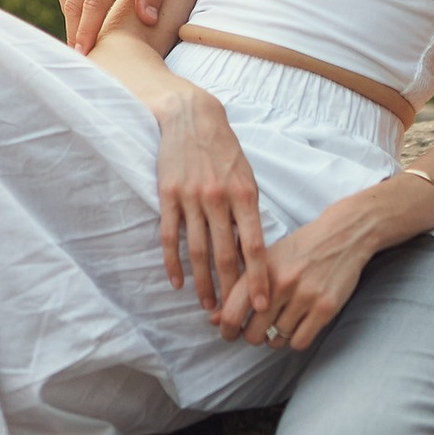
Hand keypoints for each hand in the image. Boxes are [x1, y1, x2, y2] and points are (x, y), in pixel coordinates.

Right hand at [156, 86, 269, 317]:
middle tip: (233, 317)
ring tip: (207, 306)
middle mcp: (219, 198)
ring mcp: (192, 198)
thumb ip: (248, 212)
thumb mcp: (246, 176)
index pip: (255, 246)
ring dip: (203, 283)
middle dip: (231, 290)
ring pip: (198, 251)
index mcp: (245, 194)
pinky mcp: (168, 196)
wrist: (191, 117)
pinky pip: (171, 236)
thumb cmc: (224, 150)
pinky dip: (173, 263)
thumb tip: (252, 251)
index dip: (260, 278)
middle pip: (226, 255)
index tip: (264, 303)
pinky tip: (177, 282)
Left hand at [216, 197, 379, 352]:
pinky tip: (297, 326)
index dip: (226, 329)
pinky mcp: (326, 308)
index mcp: (262, 269)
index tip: (229, 333)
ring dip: (275, 338)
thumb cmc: (301, 248)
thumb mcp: (268, 257)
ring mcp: (305, 297)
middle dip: (252, 337)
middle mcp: (281, 284)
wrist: (345, 233)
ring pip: (277, 339)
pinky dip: (295, 340)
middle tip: (257, 331)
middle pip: (253, 333)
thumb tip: (215, 319)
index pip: (232, 312)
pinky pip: (300, 342)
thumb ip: (241, 287)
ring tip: (280, 325)